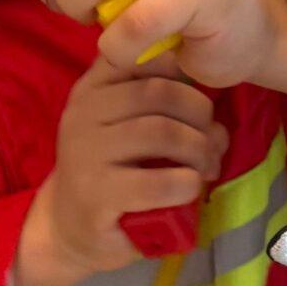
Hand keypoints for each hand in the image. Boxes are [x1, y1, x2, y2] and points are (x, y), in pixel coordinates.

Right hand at [16, 54, 226, 285]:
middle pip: (161, 93)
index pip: (147, 58)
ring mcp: (85, 153)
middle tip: (214, 144)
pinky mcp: (95, 195)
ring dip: (199, 151)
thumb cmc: (116, 171)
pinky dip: (187, 184)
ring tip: (207, 168)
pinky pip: (158, 182)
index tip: (196, 106)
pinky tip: (189, 189)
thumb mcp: (135, 128)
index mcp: (94, 87)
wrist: (71, 227)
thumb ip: (169, 106)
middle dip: (201, 117)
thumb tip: (215, 121)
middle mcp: (83, 112)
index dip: (185, 76)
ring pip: (162, 132)